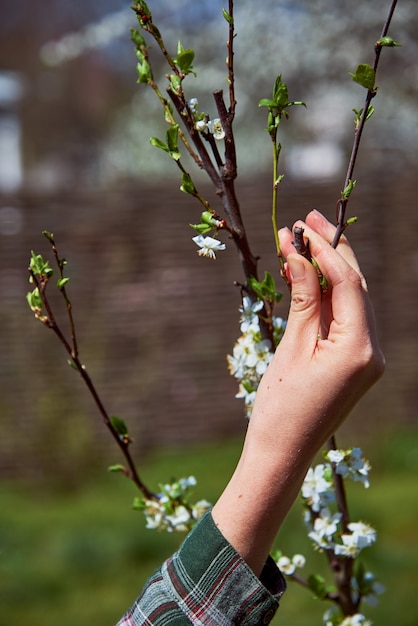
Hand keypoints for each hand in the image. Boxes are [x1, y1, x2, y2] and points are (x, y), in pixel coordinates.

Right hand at [251, 209, 384, 448]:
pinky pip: (343, 319)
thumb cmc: (281, 407)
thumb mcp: (291, 347)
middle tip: (306, 219)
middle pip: (354, 287)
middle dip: (331, 251)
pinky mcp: (354, 363)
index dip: (323, 250)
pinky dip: (325, 296)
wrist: (281, 454)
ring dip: (326, 271)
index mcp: (361, 349)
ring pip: (349, 300)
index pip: (348, 284)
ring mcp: (366, 358)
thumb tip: (297, 253)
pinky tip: (306, 276)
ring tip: (299, 241)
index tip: (300, 226)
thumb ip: (302, 298)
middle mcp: (373, 352)